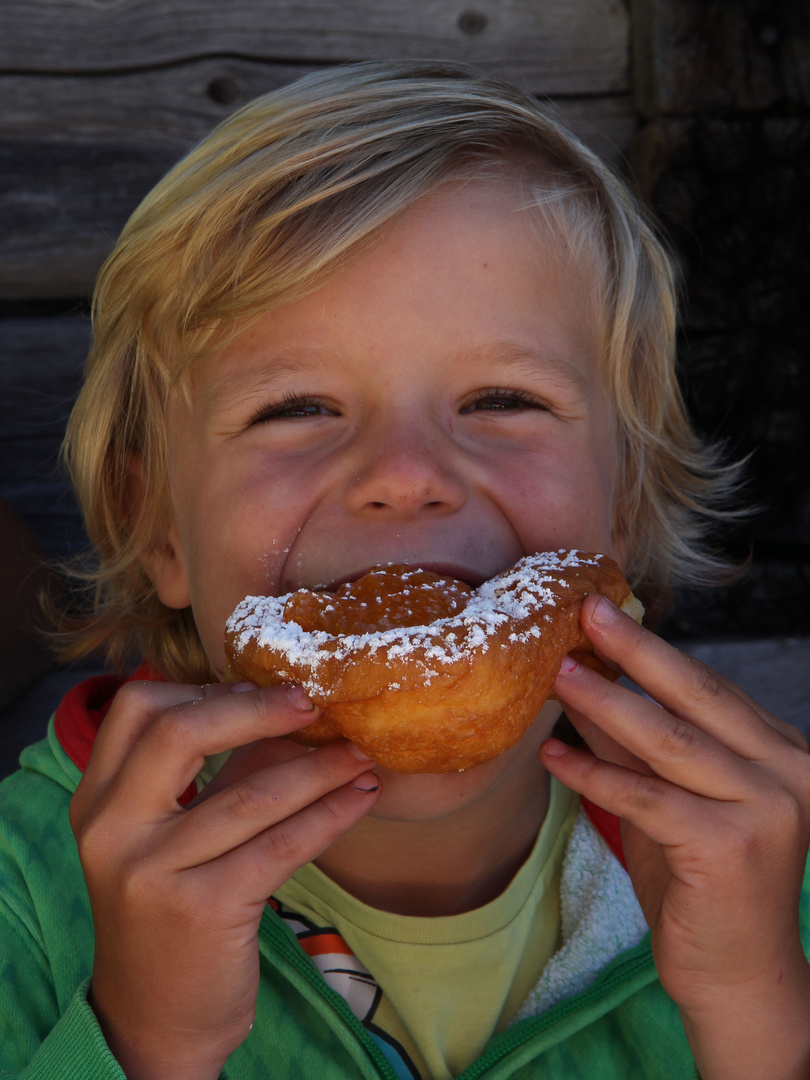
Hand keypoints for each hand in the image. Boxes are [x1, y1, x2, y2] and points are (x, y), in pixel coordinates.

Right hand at [69, 679, 380, 1079]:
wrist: (154, 1020)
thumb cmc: (170, 913)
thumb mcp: (169, 839)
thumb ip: (215, 776)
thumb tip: (283, 713)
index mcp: (98, 801)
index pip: (136, 709)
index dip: (203, 688)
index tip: (257, 690)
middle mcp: (112, 831)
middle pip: (179, 732)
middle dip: (256, 709)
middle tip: (312, 703)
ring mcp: (151, 872)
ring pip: (250, 794)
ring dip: (318, 767)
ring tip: (359, 755)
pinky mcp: (201, 911)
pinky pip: (281, 846)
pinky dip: (330, 815)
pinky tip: (359, 799)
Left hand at [540, 595, 809, 1079]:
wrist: (736, 974)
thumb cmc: (701, 882)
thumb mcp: (670, 795)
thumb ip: (637, 742)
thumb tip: (585, 681)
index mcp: (781, 751)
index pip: (709, 688)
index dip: (652, 651)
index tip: (604, 614)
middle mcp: (788, 771)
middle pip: (696, 696)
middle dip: (636, 649)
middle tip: (587, 611)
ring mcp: (766, 807)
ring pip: (668, 741)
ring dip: (605, 703)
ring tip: (556, 673)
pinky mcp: (729, 846)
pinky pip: (645, 796)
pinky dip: (594, 772)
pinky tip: (553, 754)